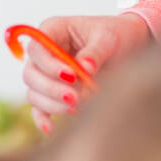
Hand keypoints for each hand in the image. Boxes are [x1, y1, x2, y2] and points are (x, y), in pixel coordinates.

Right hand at [21, 13, 150, 132]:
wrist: (129, 47)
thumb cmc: (117, 35)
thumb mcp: (109, 38)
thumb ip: (95, 52)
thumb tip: (85, 68)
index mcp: (52, 30)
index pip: (36, 48)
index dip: (49, 64)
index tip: (72, 75)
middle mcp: (43, 54)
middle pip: (30, 74)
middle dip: (50, 88)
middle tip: (73, 97)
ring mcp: (46, 75)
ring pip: (34, 93)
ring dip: (51, 104)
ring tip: (76, 107)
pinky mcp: (53, 93)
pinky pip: (39, 109)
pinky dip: (43, 119)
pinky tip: (50, 129)